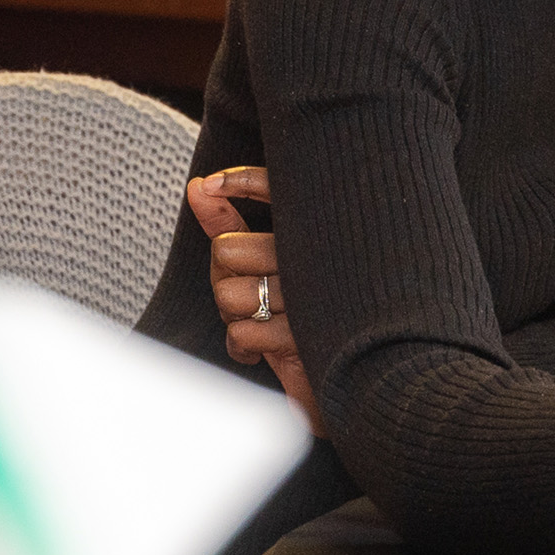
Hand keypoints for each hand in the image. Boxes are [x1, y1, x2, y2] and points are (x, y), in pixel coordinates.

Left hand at [185, 166, 322, 434]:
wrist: (358, 373)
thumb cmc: (298, 309)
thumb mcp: (264, 259)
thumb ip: (230, 222)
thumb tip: (196, 186)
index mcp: (312, 230)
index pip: (270, 185)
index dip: (237, 181)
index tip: (208, 186)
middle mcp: (314, 256)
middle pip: (226, 251)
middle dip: (222, 277)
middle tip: (246, 292)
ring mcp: (312, 297)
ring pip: (229, 295)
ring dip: (233, 317)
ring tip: (259, 320)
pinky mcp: (306, 337)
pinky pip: (242, 334)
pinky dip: (242, 347)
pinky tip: (262, 349)